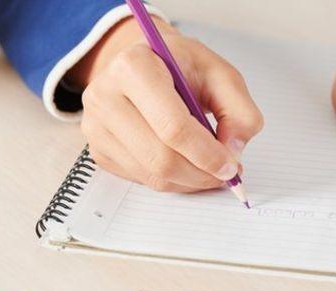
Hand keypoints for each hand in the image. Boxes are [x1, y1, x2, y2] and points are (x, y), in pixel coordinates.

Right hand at [68, 17, 262, 191]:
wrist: (144, 64)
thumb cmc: (180, 66)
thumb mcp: (220, 74)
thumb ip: (239, 111)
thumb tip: (233, 152)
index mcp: (134, 66)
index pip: (172, 126)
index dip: (207, 154)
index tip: (231, 165)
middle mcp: (105, 95)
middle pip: (160, 157)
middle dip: (201, 174)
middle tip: (226, 174)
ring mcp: (96, 125)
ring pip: (151, 175)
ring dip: (189, 181)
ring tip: (210, 169)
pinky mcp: (98, 149)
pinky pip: (141, 179)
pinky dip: (172, 180)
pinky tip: (186, 164)